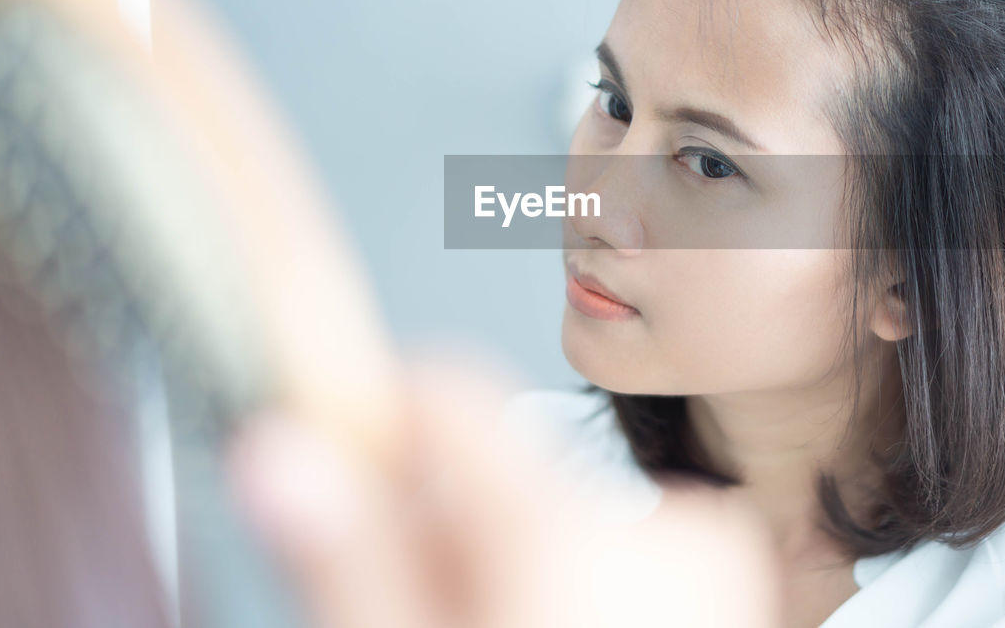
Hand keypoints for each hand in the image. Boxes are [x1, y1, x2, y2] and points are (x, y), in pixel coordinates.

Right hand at [227, 352, 779, 627]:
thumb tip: (284, 457)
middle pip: (495, 472)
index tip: (336, 479)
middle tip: (409, 616)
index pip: (449, 399)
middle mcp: (664, 533)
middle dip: (429, 534)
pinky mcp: (720, 597)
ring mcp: (706, 569)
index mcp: (578, 538)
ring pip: (545, 517)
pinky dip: (554, 593)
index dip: (373, 432)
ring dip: (488, 571)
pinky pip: (609, 554)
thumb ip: (347, 564)